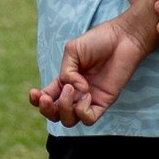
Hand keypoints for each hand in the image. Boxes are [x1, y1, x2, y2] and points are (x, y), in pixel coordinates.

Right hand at [29, 8, 155, 126]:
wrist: (123, 37)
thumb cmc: (99, 41)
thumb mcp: (72, 51)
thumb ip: (66, 71)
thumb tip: (71, 89)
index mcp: (65, 81)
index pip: (47, 98)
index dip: (37, 101)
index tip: (35, 93)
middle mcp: (76, 93)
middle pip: (55, 114)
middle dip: (47, 110)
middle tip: (48, 98)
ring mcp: (89, 99)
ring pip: (69, 120)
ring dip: (65, 109)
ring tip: (72, 90)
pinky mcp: (104, 102)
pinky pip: (88, 119)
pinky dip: (82, 110)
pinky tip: (86, 94)